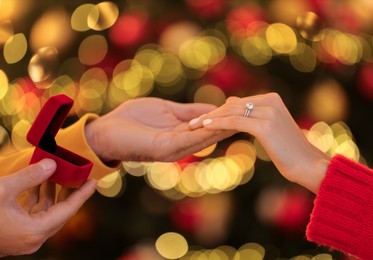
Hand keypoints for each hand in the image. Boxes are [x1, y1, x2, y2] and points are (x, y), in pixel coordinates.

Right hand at [0, 159, 96, 256]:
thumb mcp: (3, 190)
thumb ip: (30, 176)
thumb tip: (52, 164)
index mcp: (35, 232)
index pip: (68, 210)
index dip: (82, 194)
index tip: (94, 181)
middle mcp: (32, 238)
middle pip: (59, 212)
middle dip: (68, 192)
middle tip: (79, 174)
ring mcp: (23, 238)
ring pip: (45, 213)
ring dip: (50, 193)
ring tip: (57, 173)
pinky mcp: (14, 234)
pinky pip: (32, 215)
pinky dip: (36, 199)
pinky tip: (37, 183)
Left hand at [85, 97, 234, 161]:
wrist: (107, 130)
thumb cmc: (133, 119)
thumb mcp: (167, 110)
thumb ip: (189, 112)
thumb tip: (214, 108)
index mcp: (182, 134)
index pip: (209, 126)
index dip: (227, 117)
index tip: (245, 107)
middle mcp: (181, 144)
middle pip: (211, 133)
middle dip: (230, 123)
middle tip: (252, 114)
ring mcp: (174, 148)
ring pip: (204, 138)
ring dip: (223, 128)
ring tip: (242, 118)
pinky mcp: (164, 147)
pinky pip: (189, 139)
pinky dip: (205, 132)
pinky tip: (219, 123)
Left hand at [188, 93, 329, 193]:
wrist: (308, 165)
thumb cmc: (289, 151)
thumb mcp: (269, 126)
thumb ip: (252, 112)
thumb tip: (231, 100)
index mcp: (272, 99)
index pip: (237, 102)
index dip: (218, 111)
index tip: (202, 119)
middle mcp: (270, 101)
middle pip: (232, 105)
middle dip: (210, 114)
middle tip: (192, 122)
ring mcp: (268, 111)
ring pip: (231, 112)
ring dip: (209, 119)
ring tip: (192, 125)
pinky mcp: (264, 125)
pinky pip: (235, 122)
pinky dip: (218, 124)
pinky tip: (204, 127)